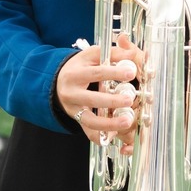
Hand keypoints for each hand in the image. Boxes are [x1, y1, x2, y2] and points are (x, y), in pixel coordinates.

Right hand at [56, 32, 143, 153]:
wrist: (57, 82)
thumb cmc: (80, 66)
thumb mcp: (92, 55)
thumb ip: (113, 53)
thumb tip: (132, 53)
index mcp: (76, 72)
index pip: (96, 72)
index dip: (113, 73)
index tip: (131, 73)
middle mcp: (71, 91)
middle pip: (92, 98)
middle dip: (111, 100)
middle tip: (129, 99)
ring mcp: (73, 108)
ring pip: (89, 119)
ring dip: (109, 123)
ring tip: (127, 121)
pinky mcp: (76, 119)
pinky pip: (87, 131)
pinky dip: (99, 136)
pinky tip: (113, 137)